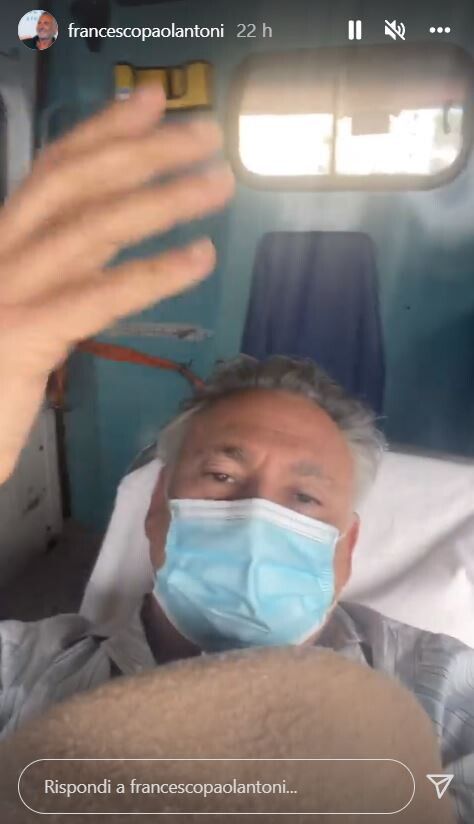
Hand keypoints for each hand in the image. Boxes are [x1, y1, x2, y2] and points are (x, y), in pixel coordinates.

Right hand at [0, 85, 233, 481]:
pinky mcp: (21, 337)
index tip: (153, 101)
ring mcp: (6, 292)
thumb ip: (65, 269)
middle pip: (74, 184)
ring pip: (90, 228)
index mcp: (2, 245)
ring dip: (162, 199)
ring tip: (219, 184)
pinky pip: (97, 296)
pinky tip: (201, 256)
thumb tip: (116, 229)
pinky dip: (154, 272)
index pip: (53, 172)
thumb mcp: (29, 308)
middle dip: (144, 150)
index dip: (103, 130)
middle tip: (208, 134)